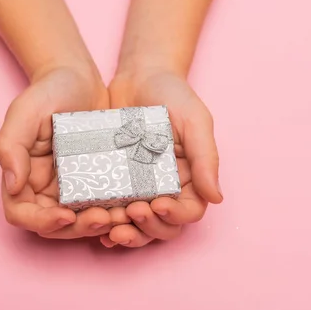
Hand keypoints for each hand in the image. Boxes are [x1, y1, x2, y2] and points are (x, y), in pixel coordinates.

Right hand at [0, 66, 128, 237]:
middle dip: (78, 228)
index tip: (65, 215)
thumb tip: (12, 185)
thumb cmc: (49, 91)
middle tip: (103, 219)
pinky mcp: (96, 183)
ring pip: (82, 221)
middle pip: (55, 226)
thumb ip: (10, 146)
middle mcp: (45, 188)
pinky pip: (104, 205)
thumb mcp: (24, 112)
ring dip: (100, 225)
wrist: (81, 78)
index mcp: (22, 177)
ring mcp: (71, 188)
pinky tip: (133, 205)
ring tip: (122, 215)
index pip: (22, 214)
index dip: (42, 221)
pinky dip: (116, 210)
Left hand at [100, 69, 222, 247]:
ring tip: (112, 225)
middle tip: (133, 213)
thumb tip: (217, 198)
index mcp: (188, 179)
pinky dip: (104, 223)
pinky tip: (94, 223)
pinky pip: (110, 210)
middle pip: (162, 226)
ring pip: (136, 225)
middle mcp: (163, 189)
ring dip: (127, 232)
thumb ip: (206, 158)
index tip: (159, 203)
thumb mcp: (195, 121)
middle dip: (148, 227)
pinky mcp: (112, 183)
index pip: (188, 212)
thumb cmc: (173, 95)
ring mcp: (137, 189)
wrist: (138, 77)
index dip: (175, 216)